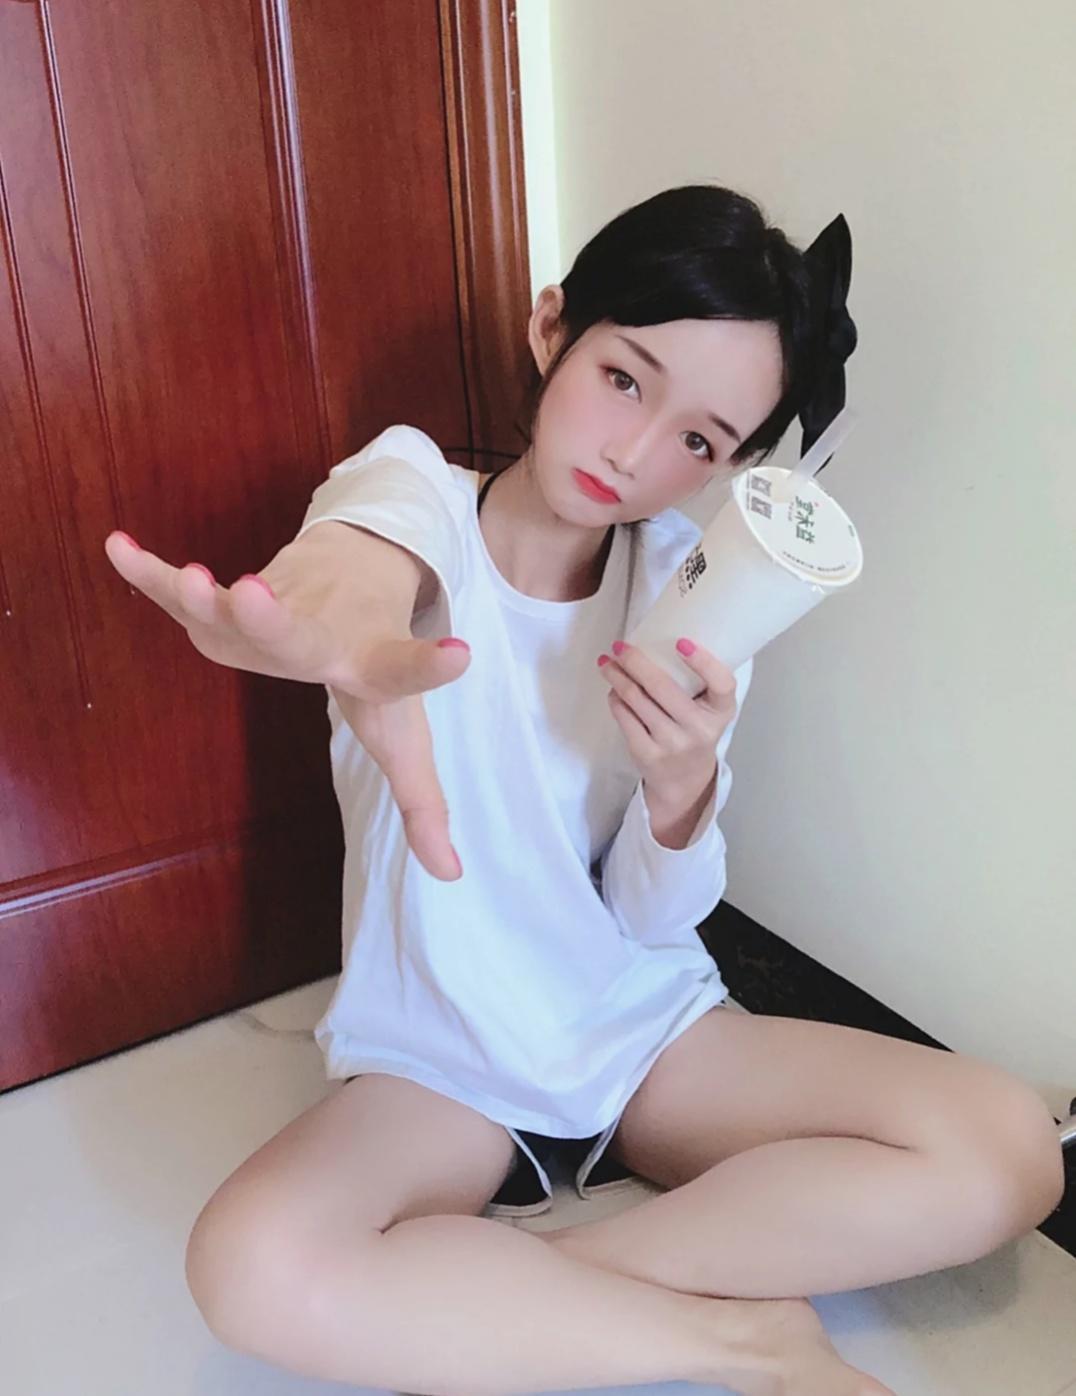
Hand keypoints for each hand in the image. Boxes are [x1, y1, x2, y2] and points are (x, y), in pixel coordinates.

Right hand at [103, 525, 469, 881]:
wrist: (363, 565)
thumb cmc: (377, 661)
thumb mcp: (405, 733)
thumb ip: (422, 803)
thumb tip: (450, 876)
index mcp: (370, 666)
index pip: (402, 672)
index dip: (428, 667)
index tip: (460, 653)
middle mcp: (324, 634)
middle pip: (299, 636)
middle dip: (274, 623)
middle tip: (250, 593)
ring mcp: (281, 608)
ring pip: (236, 609)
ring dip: (204, 598)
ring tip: (191, 581)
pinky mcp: (242, 592)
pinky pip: (190, 590)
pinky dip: (151, 577)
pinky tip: (117, 547)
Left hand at [597, 638, 737, 806]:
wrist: (684, 779)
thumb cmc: (695, 730)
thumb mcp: (710, 709)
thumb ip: (699, 681)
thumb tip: (661, 637)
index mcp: (722, 711)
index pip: (722, 684)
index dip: (704, 662)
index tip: (682, 641)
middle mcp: (700, 729)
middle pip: (663, 687)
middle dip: (636, 661)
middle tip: (621, 646)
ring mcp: (673, 744)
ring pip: (637, 700)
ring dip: (617, 676)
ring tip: (607, 663)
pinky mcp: (647, 754)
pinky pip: (625, 717)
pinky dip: (616, 698)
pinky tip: (613, 689)